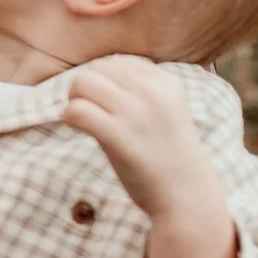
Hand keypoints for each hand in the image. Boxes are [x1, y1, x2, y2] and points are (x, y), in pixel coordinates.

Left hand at [62, 57, 236, 257]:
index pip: (119, 61)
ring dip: (75, 100)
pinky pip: (77, 111)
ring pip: (82, 83)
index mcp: (167, 83)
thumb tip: (96, 73)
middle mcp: (152, 93)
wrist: (187, 196)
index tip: (106, 102)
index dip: (104, 79)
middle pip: (96, 69)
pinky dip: (70, 117)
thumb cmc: (170, 155)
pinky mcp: (118, 136)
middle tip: (89, 111)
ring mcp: (136, 114)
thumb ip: (141, 90)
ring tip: (84, 119)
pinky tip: (79, 129)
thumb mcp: (167, 111)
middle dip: (86, 87)